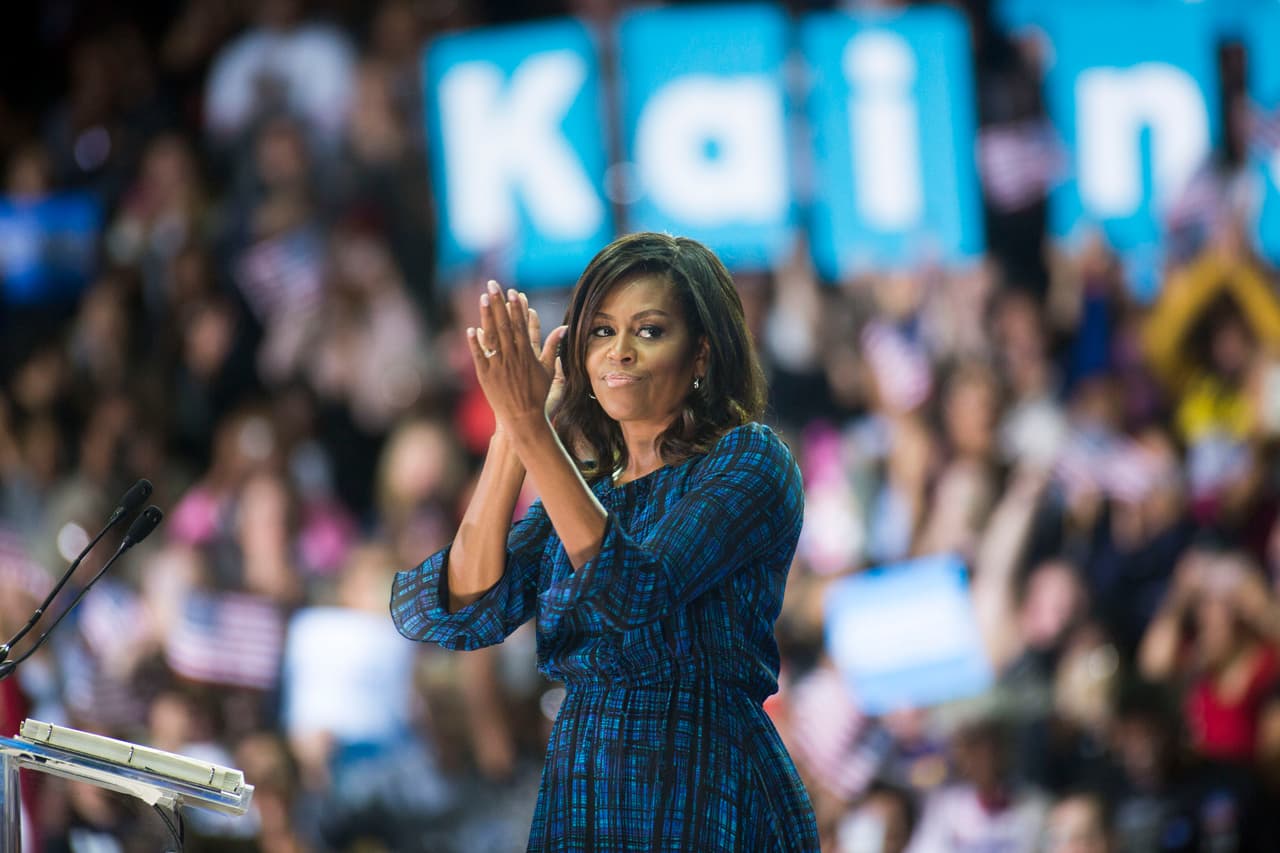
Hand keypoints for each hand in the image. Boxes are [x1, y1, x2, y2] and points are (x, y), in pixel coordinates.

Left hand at [466, 280, 565, 430]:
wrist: (523, 418)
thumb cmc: (538, 395)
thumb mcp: (549, 370)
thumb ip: (553, 347)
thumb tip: (563, 328)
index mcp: (527, 354)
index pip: (521, 325)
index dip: (516, 307)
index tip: (513, 292)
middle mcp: (512, 357)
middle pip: (504, 325)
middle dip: (499, 303)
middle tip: (494, 284)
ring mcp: (498, 366)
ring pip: (492, 336)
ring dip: (487, 316)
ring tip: (484, 298)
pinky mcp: (486, 376)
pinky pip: (479, 356)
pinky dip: (475, 343)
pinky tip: (471, 329)